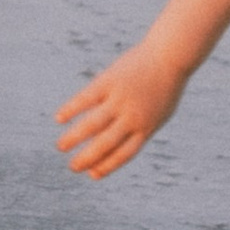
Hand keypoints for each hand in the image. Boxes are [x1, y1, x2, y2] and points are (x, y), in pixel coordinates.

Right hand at [55, 45, 187, 178]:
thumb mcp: (159, 112)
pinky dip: (71, 109)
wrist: (170, 55)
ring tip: (61, 147)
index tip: (91, 174)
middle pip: (105, 144)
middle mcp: (132, 116)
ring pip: (92, 124)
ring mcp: (120, 99)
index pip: (123, 154)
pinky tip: (59, 119)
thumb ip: (141, 128)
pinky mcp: (110, 81)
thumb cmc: (164, 87)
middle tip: (72, 167)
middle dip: (87, 158)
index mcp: (146, 128)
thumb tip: (120, 143)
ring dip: (74, 138)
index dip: (106, 166)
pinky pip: (86, 99)